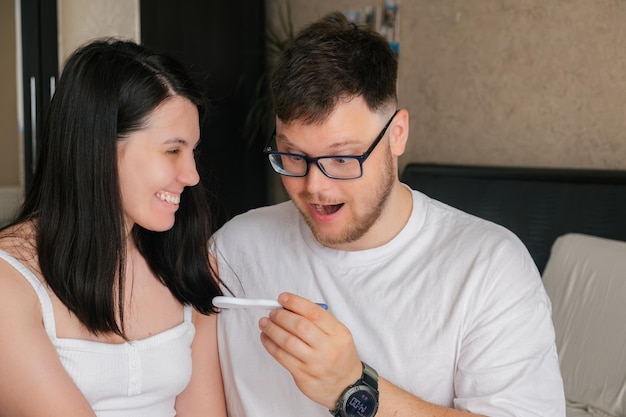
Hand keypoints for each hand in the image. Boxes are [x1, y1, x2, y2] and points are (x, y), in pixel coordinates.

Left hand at [259, 292, 362, 408]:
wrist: (346, 386)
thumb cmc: (339, 356)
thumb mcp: (338, 334)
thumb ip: (318, 320)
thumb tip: (291, 307)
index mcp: (338, 334)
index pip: (314, 313)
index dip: (295, 303)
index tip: (283, 298)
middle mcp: (327, 348)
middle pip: (299, 326)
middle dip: (281, 316)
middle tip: (272, 312)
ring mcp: (314, 364)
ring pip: (287, 342)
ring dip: (272, 329)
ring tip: (265, 323)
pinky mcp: (303, 376)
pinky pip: (281, 357)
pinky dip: (270, 345)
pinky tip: (266, 338)